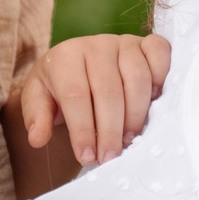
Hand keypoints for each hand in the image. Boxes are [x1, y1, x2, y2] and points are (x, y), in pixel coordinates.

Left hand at [21, 34, 170, 165]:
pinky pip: (160, 56)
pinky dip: (161, 79)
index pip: (75, 95)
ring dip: (136, 115)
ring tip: (129, 141)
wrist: (79, 62)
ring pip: (137, 78)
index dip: (83, 130)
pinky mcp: (146, 43)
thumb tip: (37, 138)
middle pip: (108, 91)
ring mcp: (124, 42)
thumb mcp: (38, 100)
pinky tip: (154, 105)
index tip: (87, 157)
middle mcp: (96, 45)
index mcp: (65, 57)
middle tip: (110, 157)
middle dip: (110, 131)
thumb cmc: (58, 85)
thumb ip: (36, 118)